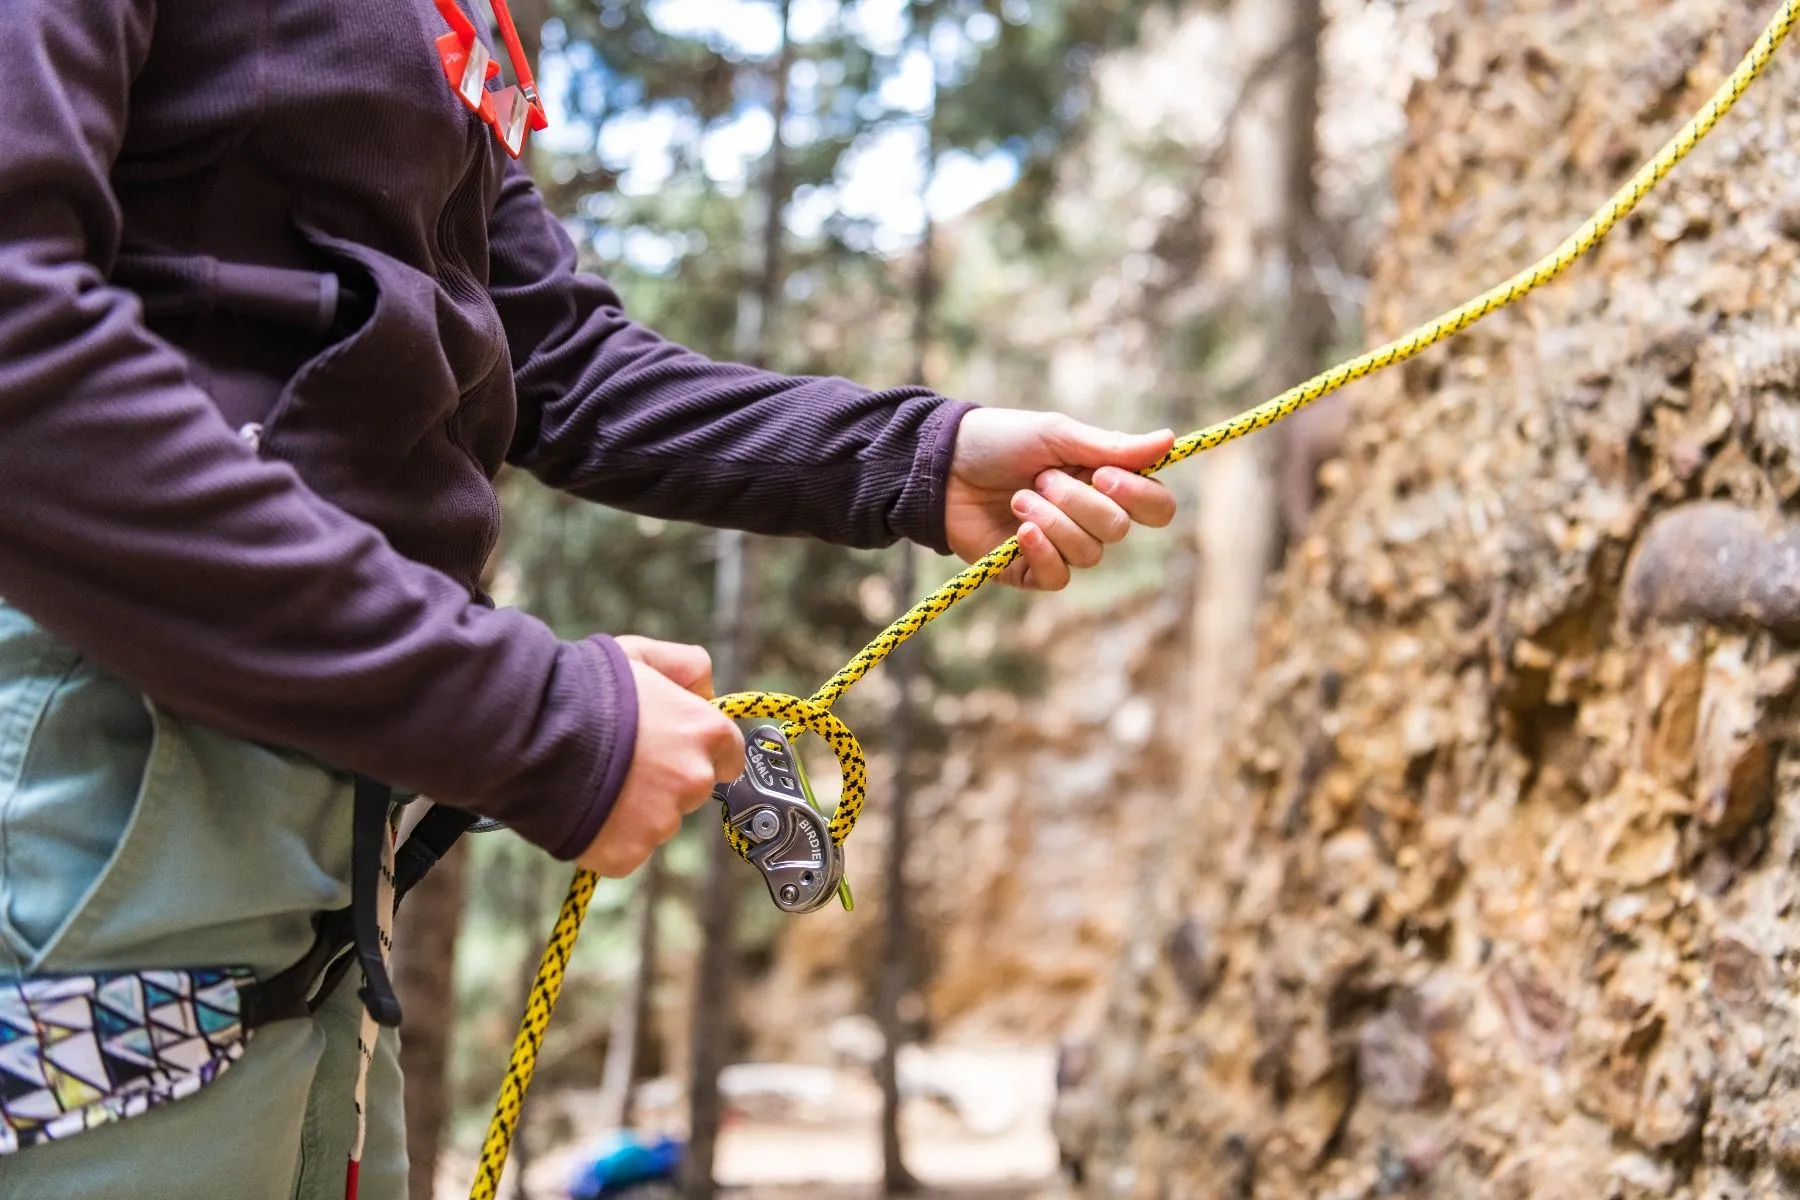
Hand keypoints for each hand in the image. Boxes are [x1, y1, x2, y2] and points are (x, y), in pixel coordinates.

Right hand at [578, 640, 743, 877]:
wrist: (532, 734)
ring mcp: (662, 822)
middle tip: (621, 760)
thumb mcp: (641, 654)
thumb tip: (708, 690)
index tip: (674, 748)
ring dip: (635, 809)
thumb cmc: (584, 689)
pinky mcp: (628, 854)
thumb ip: (686, 666)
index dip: (700, 750)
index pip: (728, 755)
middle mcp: (693, 780)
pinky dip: (609, 836)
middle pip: (691, 789)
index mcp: (706, 733)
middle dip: (665, 779)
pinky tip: (585, 807)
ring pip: (658, 821)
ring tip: (595, 780)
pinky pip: (626, 849)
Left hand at [944, 409, 1177, 589]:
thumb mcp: (1056, 435)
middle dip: (1079, 502)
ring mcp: (1061, 546)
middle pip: (1119, 530)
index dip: (1139, 497)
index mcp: (1105, 483)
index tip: (1105, 475)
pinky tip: (1020, 532)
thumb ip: (1111, 446)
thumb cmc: (1001, 442)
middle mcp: (1090, 518)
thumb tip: (1169, 440)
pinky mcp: (1030, 570)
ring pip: (1089, 554)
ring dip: (1053, 521)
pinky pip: (1058, 576)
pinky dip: (1043, 552)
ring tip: (1018, 497)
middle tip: (1043, 478)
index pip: (1155, 507)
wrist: (943, 465)